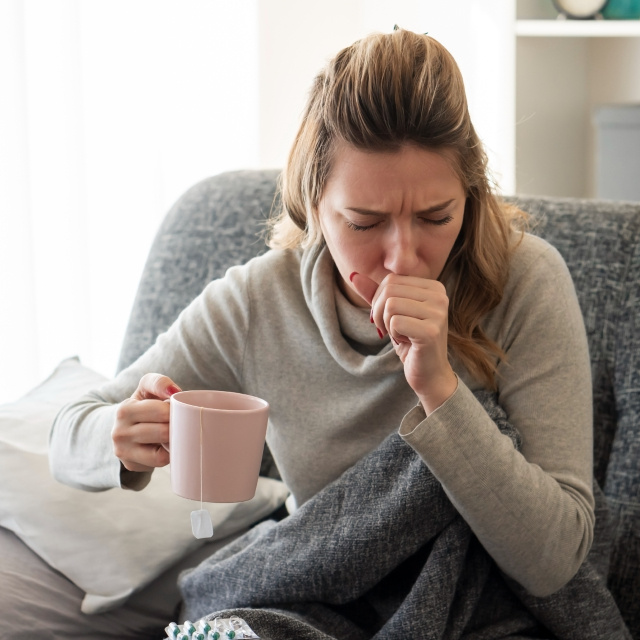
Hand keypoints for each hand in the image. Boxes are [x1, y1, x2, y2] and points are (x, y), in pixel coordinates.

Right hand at [111, 373, 181, 472]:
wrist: (124, 427)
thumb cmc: (143, 405)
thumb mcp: (146, 388)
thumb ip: (159, 383)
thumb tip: (174, 391)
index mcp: (125, 410)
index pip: (162, 412)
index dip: (175, 410)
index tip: (177, 408)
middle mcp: (119, 432)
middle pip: (164, 432)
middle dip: (177, 427)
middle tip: (180, 422)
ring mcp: (123, 451)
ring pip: (161, 453)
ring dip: (173, 442)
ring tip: (173, 433)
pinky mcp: (131, 465)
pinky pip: (159, 462)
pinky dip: (168, 455)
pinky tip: (166, 446)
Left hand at [350, 272, 456, 413]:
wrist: (429, 374)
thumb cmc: (410, 341)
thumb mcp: (391, 314)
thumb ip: (375, 294)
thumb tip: (354, 276)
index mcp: (434, 287)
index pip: (391, 280)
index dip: (380, 301)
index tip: (390, 319)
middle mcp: (440, 296)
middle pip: (389, 291)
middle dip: (380, 313)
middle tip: (390, 330)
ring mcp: (438, 313)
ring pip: (390, 306)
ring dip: (387, 325)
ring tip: (401, 335)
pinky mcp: (431, 331)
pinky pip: (395, 323)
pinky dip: (394, 335)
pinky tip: (407, 343)